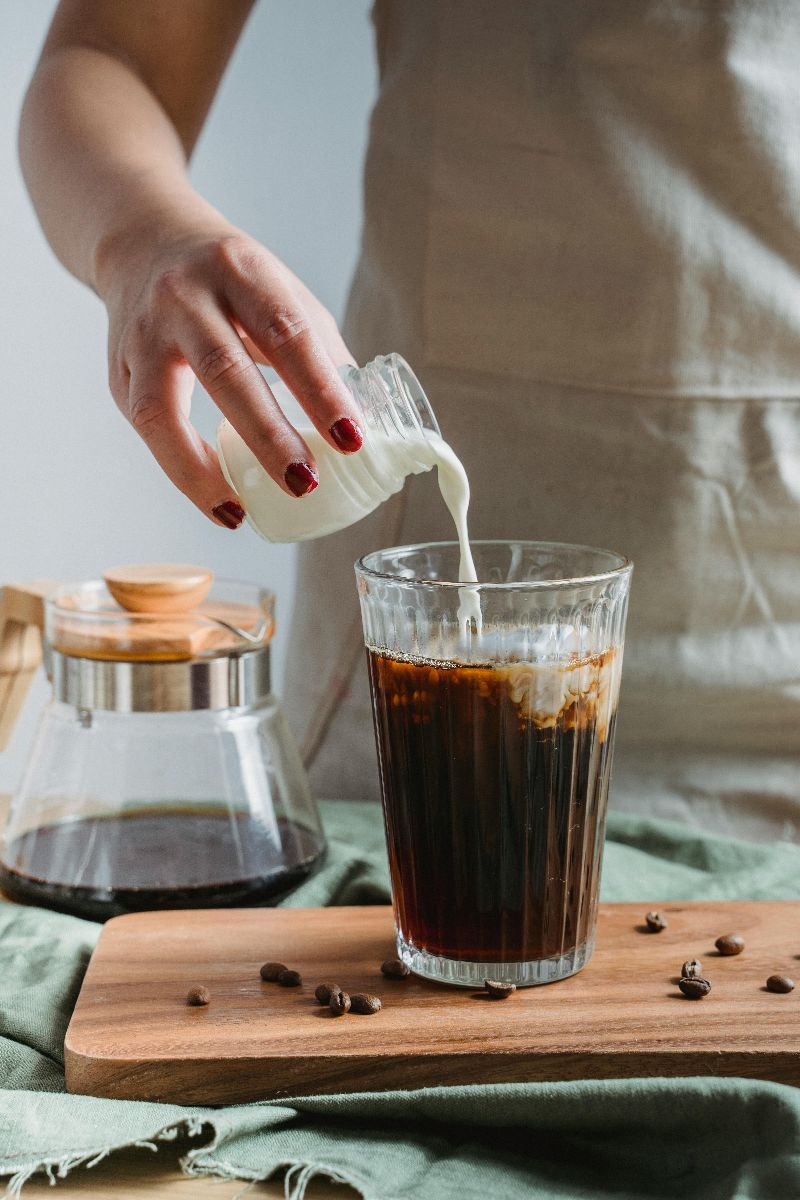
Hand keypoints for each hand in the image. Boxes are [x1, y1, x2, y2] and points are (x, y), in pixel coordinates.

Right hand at [95, 202, 362, 526]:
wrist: (143, 242)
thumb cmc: (229, 281)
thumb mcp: (279, 291)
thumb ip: (319, 350)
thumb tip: (364, 423)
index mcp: (239, 269)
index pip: (286, 332)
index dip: (320, 388)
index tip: (351, 438)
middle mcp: (183, 296)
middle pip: (224, 369)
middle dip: (267, 434)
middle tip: (305, 482)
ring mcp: (143, 335)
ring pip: (164, 408)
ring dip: (205, 468)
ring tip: (243, 512)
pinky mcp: (118, 372)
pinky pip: (149, 429)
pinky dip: (184, 472)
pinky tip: (220, 502)